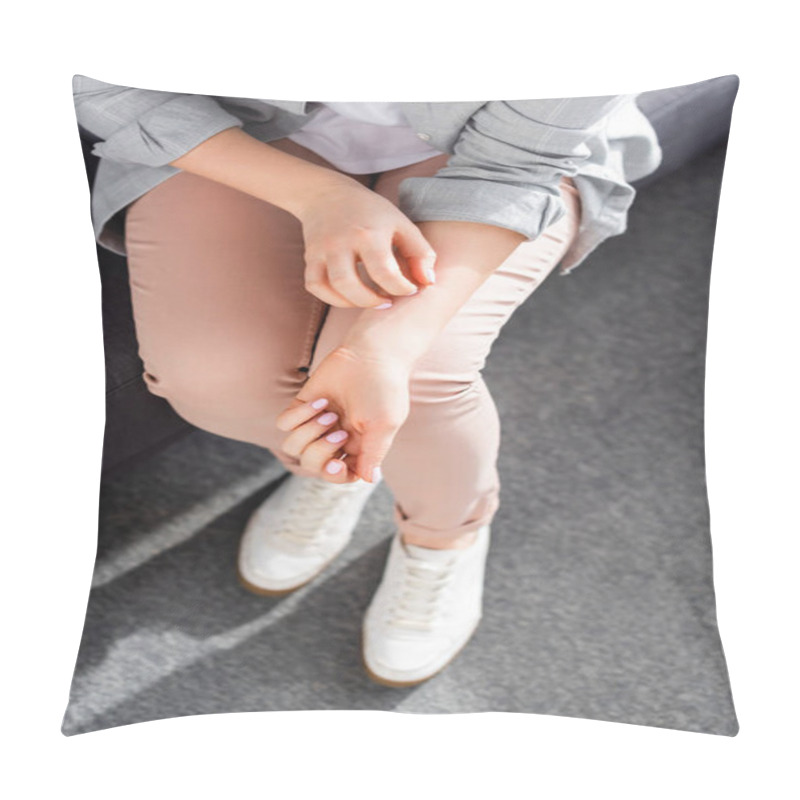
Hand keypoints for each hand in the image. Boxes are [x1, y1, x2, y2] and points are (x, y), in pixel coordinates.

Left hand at [275, 345, 411, 482]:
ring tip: (329, 413)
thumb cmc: (383, 389)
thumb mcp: (384, 425)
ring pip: (293, 448)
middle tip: (338, 431)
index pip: (340, 476)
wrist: (371, 353)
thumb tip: (369, 480)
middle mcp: (335, 439)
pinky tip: (320, 401)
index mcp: (357, 448)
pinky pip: (284, 424)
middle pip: (312, 465)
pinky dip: (299, 415)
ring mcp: (317, 423)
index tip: (336, 465)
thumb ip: (374, 454)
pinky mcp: (302, 405)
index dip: (334, 476)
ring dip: (308, 433)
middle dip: (320, 452)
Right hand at [294, 181, 437, 308]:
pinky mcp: (310, 257)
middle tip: (388, 302)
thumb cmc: (371, 213)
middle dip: (372, 301)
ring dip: (353, 303)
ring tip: (371, 300)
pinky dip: (332, 298)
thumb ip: (420, 253)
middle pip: (351, 284)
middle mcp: (341, 241)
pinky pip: (315, 286)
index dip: (401, 288)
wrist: (327, 194)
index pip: (384, 271)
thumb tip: (428, 283)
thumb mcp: (401, 224)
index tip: (410, 289)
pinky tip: (350, 297)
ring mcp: (322, 250)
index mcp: (369, 232)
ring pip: (331, 288)